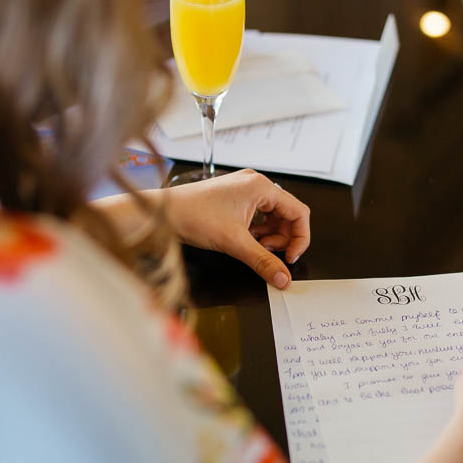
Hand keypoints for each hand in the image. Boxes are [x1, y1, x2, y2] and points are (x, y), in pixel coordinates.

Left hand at [163, 169, 310, 287]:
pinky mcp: (233, 198)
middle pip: (286, 214)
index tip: (290, 258)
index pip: (299, 212)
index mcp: (260, 186)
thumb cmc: (192, 216)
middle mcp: (255, 184)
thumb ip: (263, 261)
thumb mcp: (234, 243)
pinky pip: (257, 216)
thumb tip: (282, 278)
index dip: (300, 238)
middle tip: (269, 254)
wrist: (163, 214)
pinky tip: (246, 242)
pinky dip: (257, 231)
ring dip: (269, 236)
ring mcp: (243, 190)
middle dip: (282, 238)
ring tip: (255, 248)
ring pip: (272, 217)